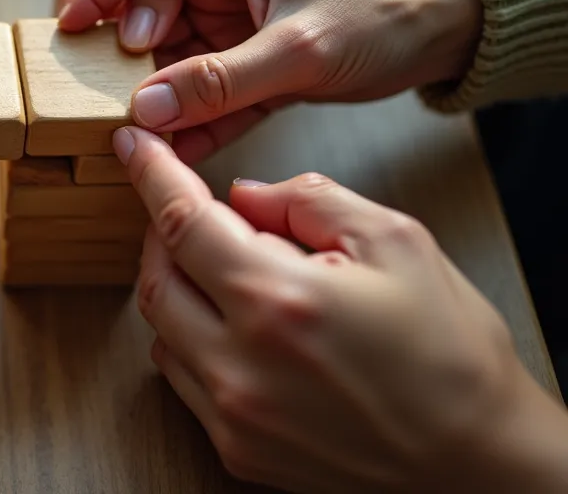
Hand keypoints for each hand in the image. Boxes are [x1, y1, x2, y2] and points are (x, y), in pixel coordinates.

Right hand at [59, 0, 483, 162]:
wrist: (453, 25)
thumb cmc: (383, 8)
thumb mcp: (297, 46)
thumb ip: (217, 81)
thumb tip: (144, 110)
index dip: (93, 3)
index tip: (61, 46)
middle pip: (146, 25)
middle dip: (121, 70)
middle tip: (90, 113)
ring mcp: (239, 29)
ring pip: (176, 70)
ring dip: (158, 107)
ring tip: (128, 148)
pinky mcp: (260, 67)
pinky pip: (213, 99)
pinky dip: (197, 127)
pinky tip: (175, 159)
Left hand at [112, 126, 567, 492]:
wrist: (477, 463)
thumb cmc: (452, 357)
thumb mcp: (399, 243)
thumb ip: (310, 203)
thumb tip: (245, 194)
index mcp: (278, 300)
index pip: (182, 221)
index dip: (152, 175)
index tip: (133, 148)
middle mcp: (240, 363)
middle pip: (157, 278)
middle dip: (167, 235)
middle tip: (202, 215)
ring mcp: (232, 414)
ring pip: (163, 331)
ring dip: (182, 290)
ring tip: (240, 278)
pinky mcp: (235, 449)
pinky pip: (183, 380)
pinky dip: (195, 342)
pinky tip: (243, 331)